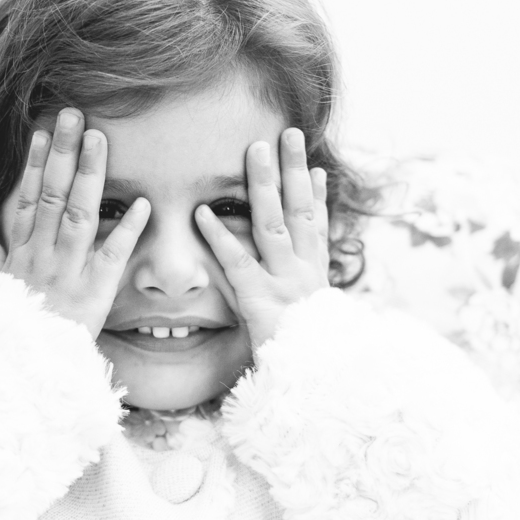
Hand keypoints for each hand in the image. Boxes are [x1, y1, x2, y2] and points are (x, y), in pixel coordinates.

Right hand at [0, 108, 150, 336]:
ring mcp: (68, 272)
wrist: (23, 373)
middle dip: (62, 153)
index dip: (34, 166)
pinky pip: (113, 256)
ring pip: (78, 214)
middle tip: (73, 115)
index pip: (27, 202)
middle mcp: (42, 257)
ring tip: (98, 138)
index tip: (42, 133)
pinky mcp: (94, 292)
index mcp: (20, 257)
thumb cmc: (10, 335)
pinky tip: (144, 204)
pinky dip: (127, 230)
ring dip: (90, 174)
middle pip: (52, 195)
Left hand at [194, 128, 329, 350]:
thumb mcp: (318, 326)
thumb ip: (308, 302)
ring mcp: (286, 283)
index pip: (317, 227)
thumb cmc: (311, 361)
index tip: (312, 165)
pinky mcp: (261, 300)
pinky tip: (202, 212)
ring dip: (265, 184)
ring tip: (255, 151)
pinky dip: (219, 235)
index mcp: (317, 278)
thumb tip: (310, 294)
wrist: (317, 386)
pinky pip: (238, 262)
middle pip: (301, 211)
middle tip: (287, 133)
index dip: (315, 194)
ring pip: (275, 224)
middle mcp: (305, 273)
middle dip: (293, 170)